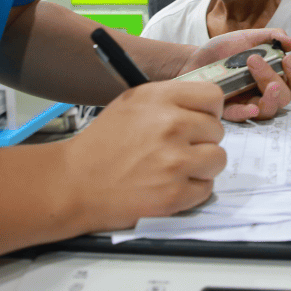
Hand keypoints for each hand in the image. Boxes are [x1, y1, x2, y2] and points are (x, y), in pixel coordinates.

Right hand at [63, 80, 225, 230]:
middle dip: (202, 140)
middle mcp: (170, 125)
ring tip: (175, 168)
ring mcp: (174, 161)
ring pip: (217, 159)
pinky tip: (169, 186)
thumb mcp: (132, 103)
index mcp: (159, 98)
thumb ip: (169, 100)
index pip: (213, 96)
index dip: (209, 111)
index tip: (199, 121)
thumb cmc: (101, 144)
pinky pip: (206, 189)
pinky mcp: (173, 194)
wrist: (73, 183)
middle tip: (178, 149)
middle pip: (217, 130)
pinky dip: (192, 191)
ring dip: (201, 166)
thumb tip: (204, 106)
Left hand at [182, 28, 290, 120]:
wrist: (195, 58)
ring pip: (268, 111)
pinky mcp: (230, 111)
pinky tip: (251, 107)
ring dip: (268, 97)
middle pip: (284, 98)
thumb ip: (271, 37)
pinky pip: (242, 118)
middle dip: (275, 79)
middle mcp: (265, 92)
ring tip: (254, 76)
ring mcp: (249, 103)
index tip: (288, 59)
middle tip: (254, 60)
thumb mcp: (248, 37)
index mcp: (275, 75)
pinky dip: (247, 113)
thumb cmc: (225, 49)